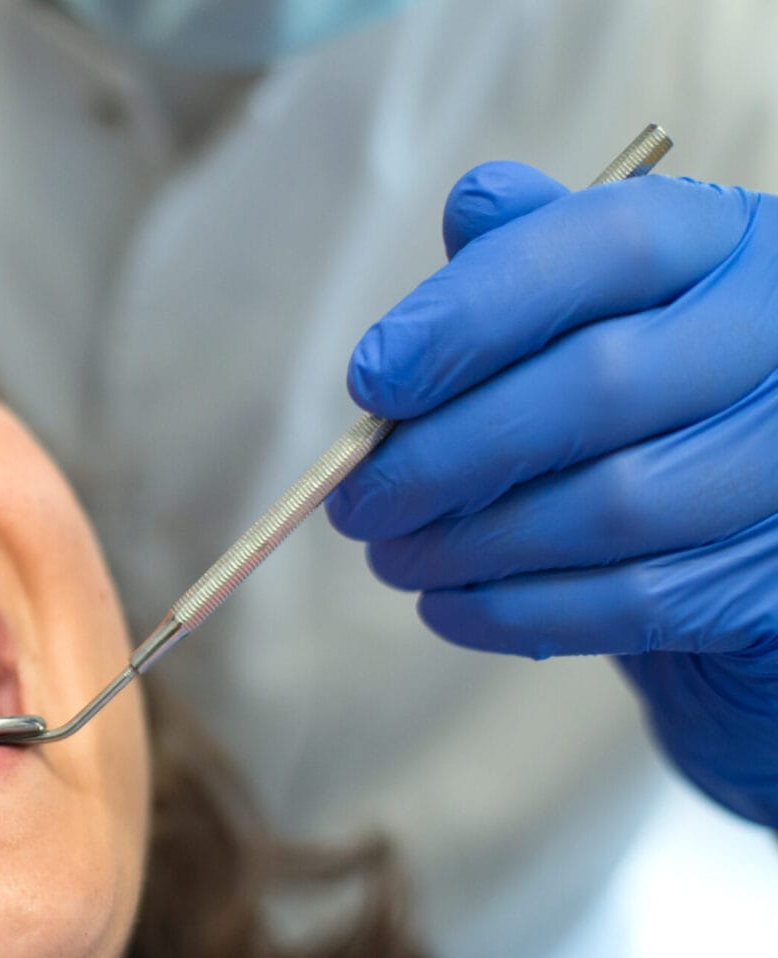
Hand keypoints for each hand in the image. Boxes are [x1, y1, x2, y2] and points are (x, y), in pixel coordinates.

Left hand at [326, 161, 777, 825]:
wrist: (754, 527)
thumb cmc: (647, 396)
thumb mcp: (605, 305)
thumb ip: (536, 255)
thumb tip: (475, 210)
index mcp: (731, 245)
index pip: (610, 243)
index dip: (472, 311)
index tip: (371, 382)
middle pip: (600, 383)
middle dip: (446, 452)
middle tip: (357, 498)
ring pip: (612, 505)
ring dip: (469, 541)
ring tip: (391, 554)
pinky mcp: (775, 576)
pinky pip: (634, 603)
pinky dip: (516, 610)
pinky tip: (448, 604)